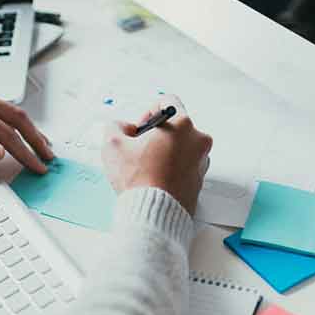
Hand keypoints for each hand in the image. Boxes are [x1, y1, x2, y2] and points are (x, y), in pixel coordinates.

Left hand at [0, 85, 54, 172]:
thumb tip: (0, 152)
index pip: (7, 134)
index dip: (25, 153)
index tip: (37, 167)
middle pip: (16, 116)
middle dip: (35, 138)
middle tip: (48, 156)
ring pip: (8, 108)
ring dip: (25, 126)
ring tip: (37, 142)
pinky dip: (11, 117)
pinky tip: (12, 127)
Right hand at [101, 95, 211, 214]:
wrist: (154, 214)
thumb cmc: (139, 180)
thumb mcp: (112, 144)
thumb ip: (115, 126)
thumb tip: (121, 127)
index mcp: (181, 124)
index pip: (167, 101)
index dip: (148, 111)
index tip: (140, 128)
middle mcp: (197, 140)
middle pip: (176, 125)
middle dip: (157, 134)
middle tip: (140, 149)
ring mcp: (201, 161)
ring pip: (181, 146)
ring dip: (165, 151)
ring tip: (147, 167)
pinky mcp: (200, 180)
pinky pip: (185, 165)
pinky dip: (172, 168)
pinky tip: (155, 178)